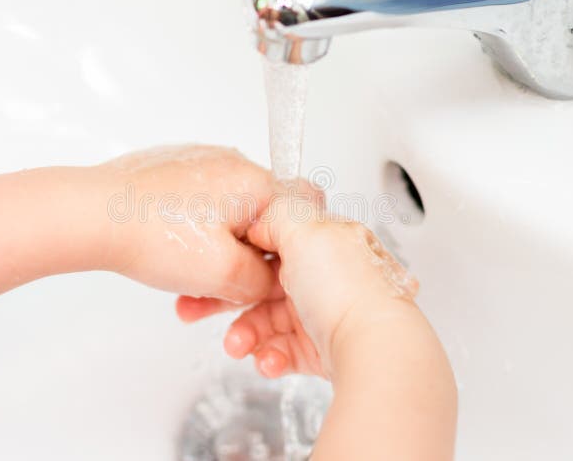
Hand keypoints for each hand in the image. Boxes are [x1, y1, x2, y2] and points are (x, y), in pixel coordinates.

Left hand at [93, 145, 318, 303]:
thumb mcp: (224, 273)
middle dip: (245, 265)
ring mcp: (201, 166)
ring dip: (215, 260)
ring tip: (187, 292)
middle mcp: (232, 165)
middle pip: (261, 223)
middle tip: (219, 298)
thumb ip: (263, 282)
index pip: (305, 210)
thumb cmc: (152, 235)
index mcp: (256, 182)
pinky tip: (169, 264)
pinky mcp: (174, 174)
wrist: (88, 214)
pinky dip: (193, 241)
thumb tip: (271, 282)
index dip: (293, 252)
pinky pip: (200, 211)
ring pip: (228, 222)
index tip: (272, 279)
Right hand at [177, 193, 418, 377]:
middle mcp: (329, 277)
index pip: (278, 241)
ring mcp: (326, 314)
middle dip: (232, 300)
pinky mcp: (323, 349)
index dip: (244, 252)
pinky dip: (270, 357)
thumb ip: (277, 213)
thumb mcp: (305, 230)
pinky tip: (267, 360)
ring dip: (246, 334)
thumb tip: (260, 215)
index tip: (217, 263)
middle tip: (200, 310)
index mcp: (328, 243)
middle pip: (266, 284)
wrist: (371, 350)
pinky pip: (284, 351)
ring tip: (237, 346)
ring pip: (270, 321)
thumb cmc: (347, 290)